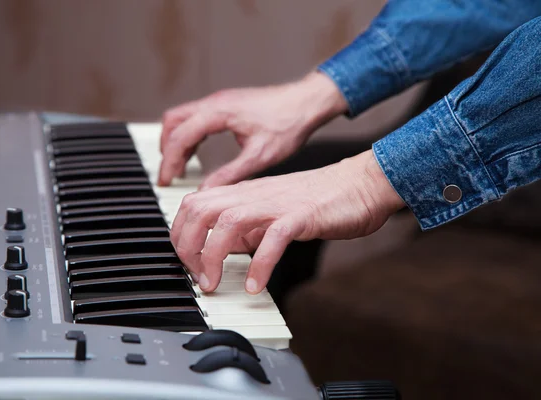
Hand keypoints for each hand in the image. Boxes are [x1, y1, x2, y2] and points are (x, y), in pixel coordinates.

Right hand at [158, 72, 347, 188]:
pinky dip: (189, 135)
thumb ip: (230, 174)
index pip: (180, 136)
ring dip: (176, 141)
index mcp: (219, 113)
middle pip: (172, 122)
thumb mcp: (259, 156)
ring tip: (180, 167)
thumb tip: (207, 192)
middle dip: (167, 150)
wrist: (308, 102)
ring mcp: (219, 101)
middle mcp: (215, 102)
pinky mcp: (226, 104)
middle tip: (169, 174)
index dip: (170, 161)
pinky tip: (196, 153)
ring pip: (181, 117)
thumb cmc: (289, 124)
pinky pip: (195, 117)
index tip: (166, 181)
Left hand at [170, 150, 405, 293]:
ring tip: (214, 284)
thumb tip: (227, 248)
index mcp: (244, 193)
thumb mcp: (273, 210)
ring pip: (227, 222)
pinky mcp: (301, 216)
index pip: (194, 204)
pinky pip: (272, 239)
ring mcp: (276, 204)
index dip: (180, 234)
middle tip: (196, 276)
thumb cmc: (320, 199)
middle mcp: (254, 195)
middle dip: (187, 247)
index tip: (187, 262)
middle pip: (199, 210)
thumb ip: (248, 226)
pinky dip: (259, 265)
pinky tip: (256, 286)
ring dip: (213, 257)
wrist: (360, 184)